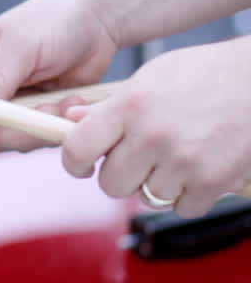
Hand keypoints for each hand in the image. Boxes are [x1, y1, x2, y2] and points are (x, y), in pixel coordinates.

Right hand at [0, 0, 117, 159]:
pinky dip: (62, 124)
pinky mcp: (44, 115)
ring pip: (21, 141)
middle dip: (20, 133)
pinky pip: (46, 136)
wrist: (95, 18)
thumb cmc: (52, 20)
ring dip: (45, 126)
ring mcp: (18, 108)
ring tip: (66, 99)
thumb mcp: (20, 45)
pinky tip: (75, 99)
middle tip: (48, 111)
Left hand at [62, 38, 250, 217]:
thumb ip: (111, 106)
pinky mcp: (211, 181)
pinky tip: (196, 169)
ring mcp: (182, 162)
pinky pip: (181, 208)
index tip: (83, 164)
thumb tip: (71, 123)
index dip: (75, 162)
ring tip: (176, 156)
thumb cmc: (205, 75)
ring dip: (157, 184)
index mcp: (130, 106)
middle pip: (111, 184)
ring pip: (146, 198)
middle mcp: (152, 135)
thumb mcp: (151, 77)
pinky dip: (187, 195)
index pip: (78, 149)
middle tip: (139, 159)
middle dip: (121, 175)